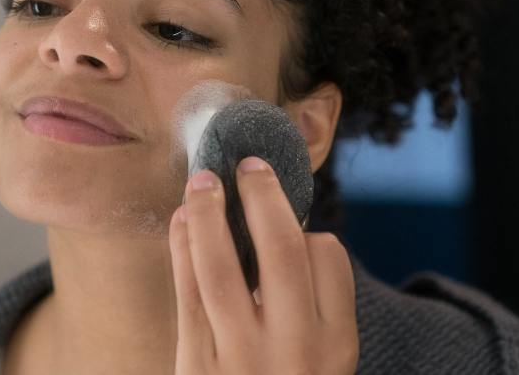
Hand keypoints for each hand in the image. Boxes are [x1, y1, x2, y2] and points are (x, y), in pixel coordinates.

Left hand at [168, 156, 357, 374]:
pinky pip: (187, 293)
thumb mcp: (324, 361)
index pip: (329, 259)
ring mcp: (243, 359)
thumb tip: (286, 228)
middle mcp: (294, 350)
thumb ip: (312, 306)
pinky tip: (182, 220)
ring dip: (210, 213)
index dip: (309, 229)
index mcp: (336, 345)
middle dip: (263, 197)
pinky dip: (183, 248)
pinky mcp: (198, 366)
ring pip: (222, 267)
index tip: (291, 220)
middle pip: (281, 250)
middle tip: (248, 164)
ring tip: (203, 181)